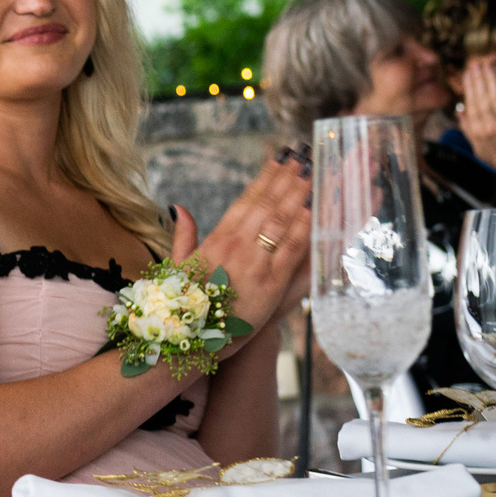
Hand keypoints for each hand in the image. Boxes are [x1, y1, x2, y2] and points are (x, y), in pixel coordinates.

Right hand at [179, 153, 312, 340]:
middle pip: (267, 204)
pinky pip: (292, 249)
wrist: (190, 340)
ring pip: (281, 220)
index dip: (266, 177)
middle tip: (305, 156)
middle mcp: (235, 246)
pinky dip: (306, 226)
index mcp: (216, 239)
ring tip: (316, 172)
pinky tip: (316, 208)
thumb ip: (184, 235)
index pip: (246, 200)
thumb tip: (180, 208)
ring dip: (300, 194)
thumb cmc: (184, 305)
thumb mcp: (178, 266)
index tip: (281, 157)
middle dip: (288, 178)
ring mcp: (254, 263)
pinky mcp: (271, 283)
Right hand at [458, 60, 495, 166]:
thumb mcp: (477, 146)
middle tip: (476, 65)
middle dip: (479, 79)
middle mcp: (490, 125)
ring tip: (488, 66)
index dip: (470, 87)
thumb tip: (459, 111)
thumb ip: (467, 128)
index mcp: (477, 131)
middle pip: (483, 97)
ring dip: (492, 80)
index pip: (472, 104)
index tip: (468, 74)